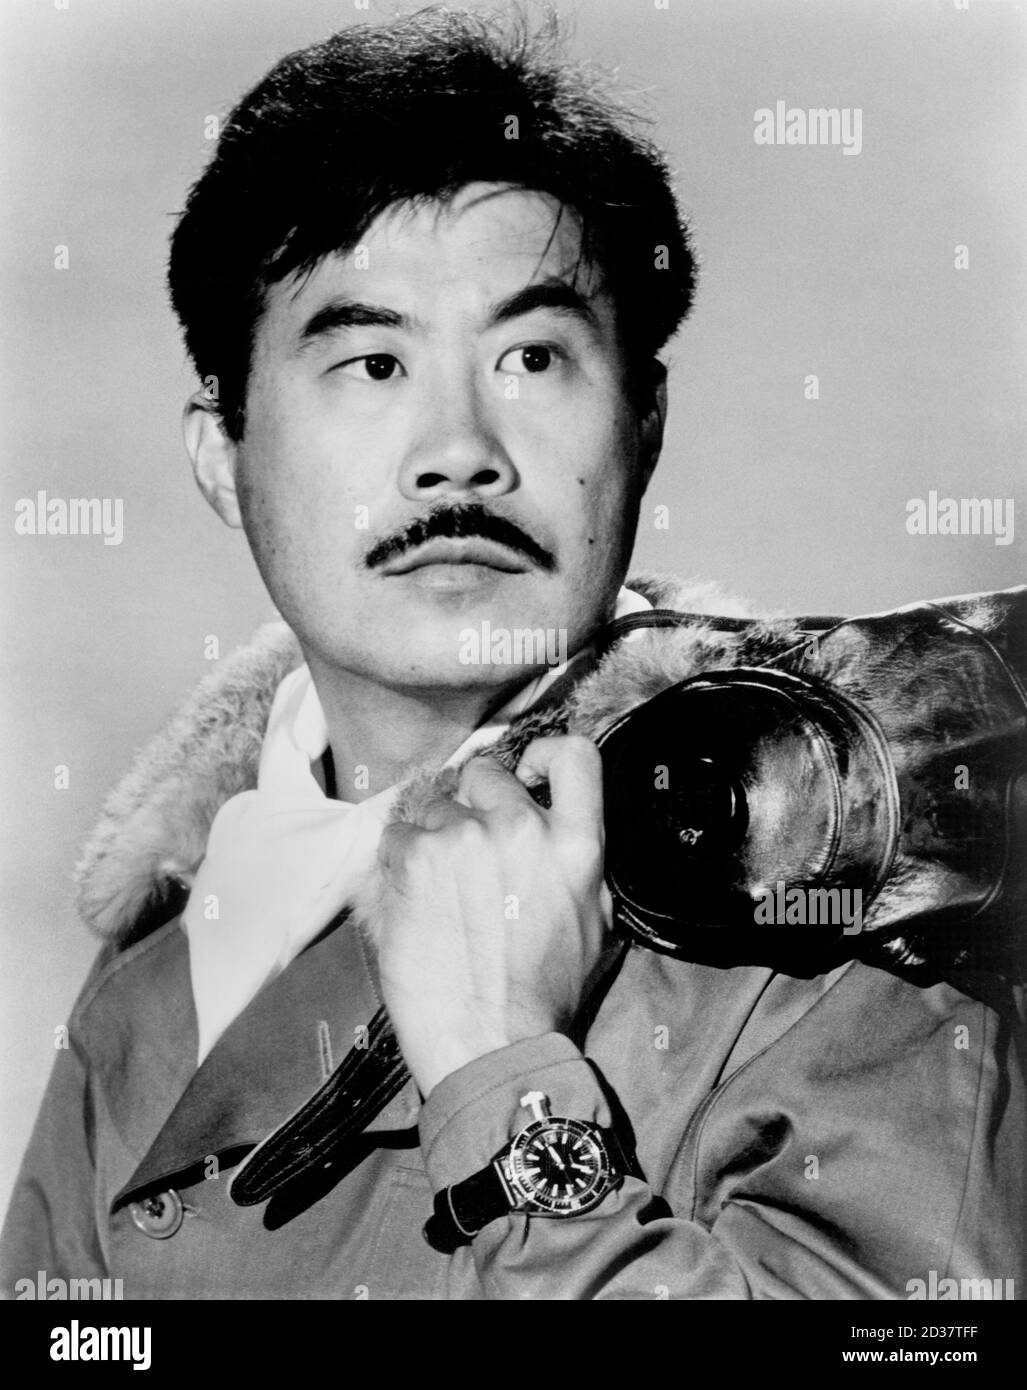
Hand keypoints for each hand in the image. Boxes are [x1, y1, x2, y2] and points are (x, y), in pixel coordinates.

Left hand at [375, 736, 614, 1096]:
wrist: (492, 1045)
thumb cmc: (543, 995)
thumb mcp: (594, 920)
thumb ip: (575, 860)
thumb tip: (558, 824)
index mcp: (577, 844)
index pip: (576, 756)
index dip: (546, 754)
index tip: (527, 774)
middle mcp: (523, 828)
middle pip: (487, 773)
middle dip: (474, 802)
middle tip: (468, 848)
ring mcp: (465, 839)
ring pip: (437, 805)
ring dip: (434, 836)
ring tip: (440, 889)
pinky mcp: (415, 858)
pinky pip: (397, 834)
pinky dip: (399, 860)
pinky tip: (413, 897)